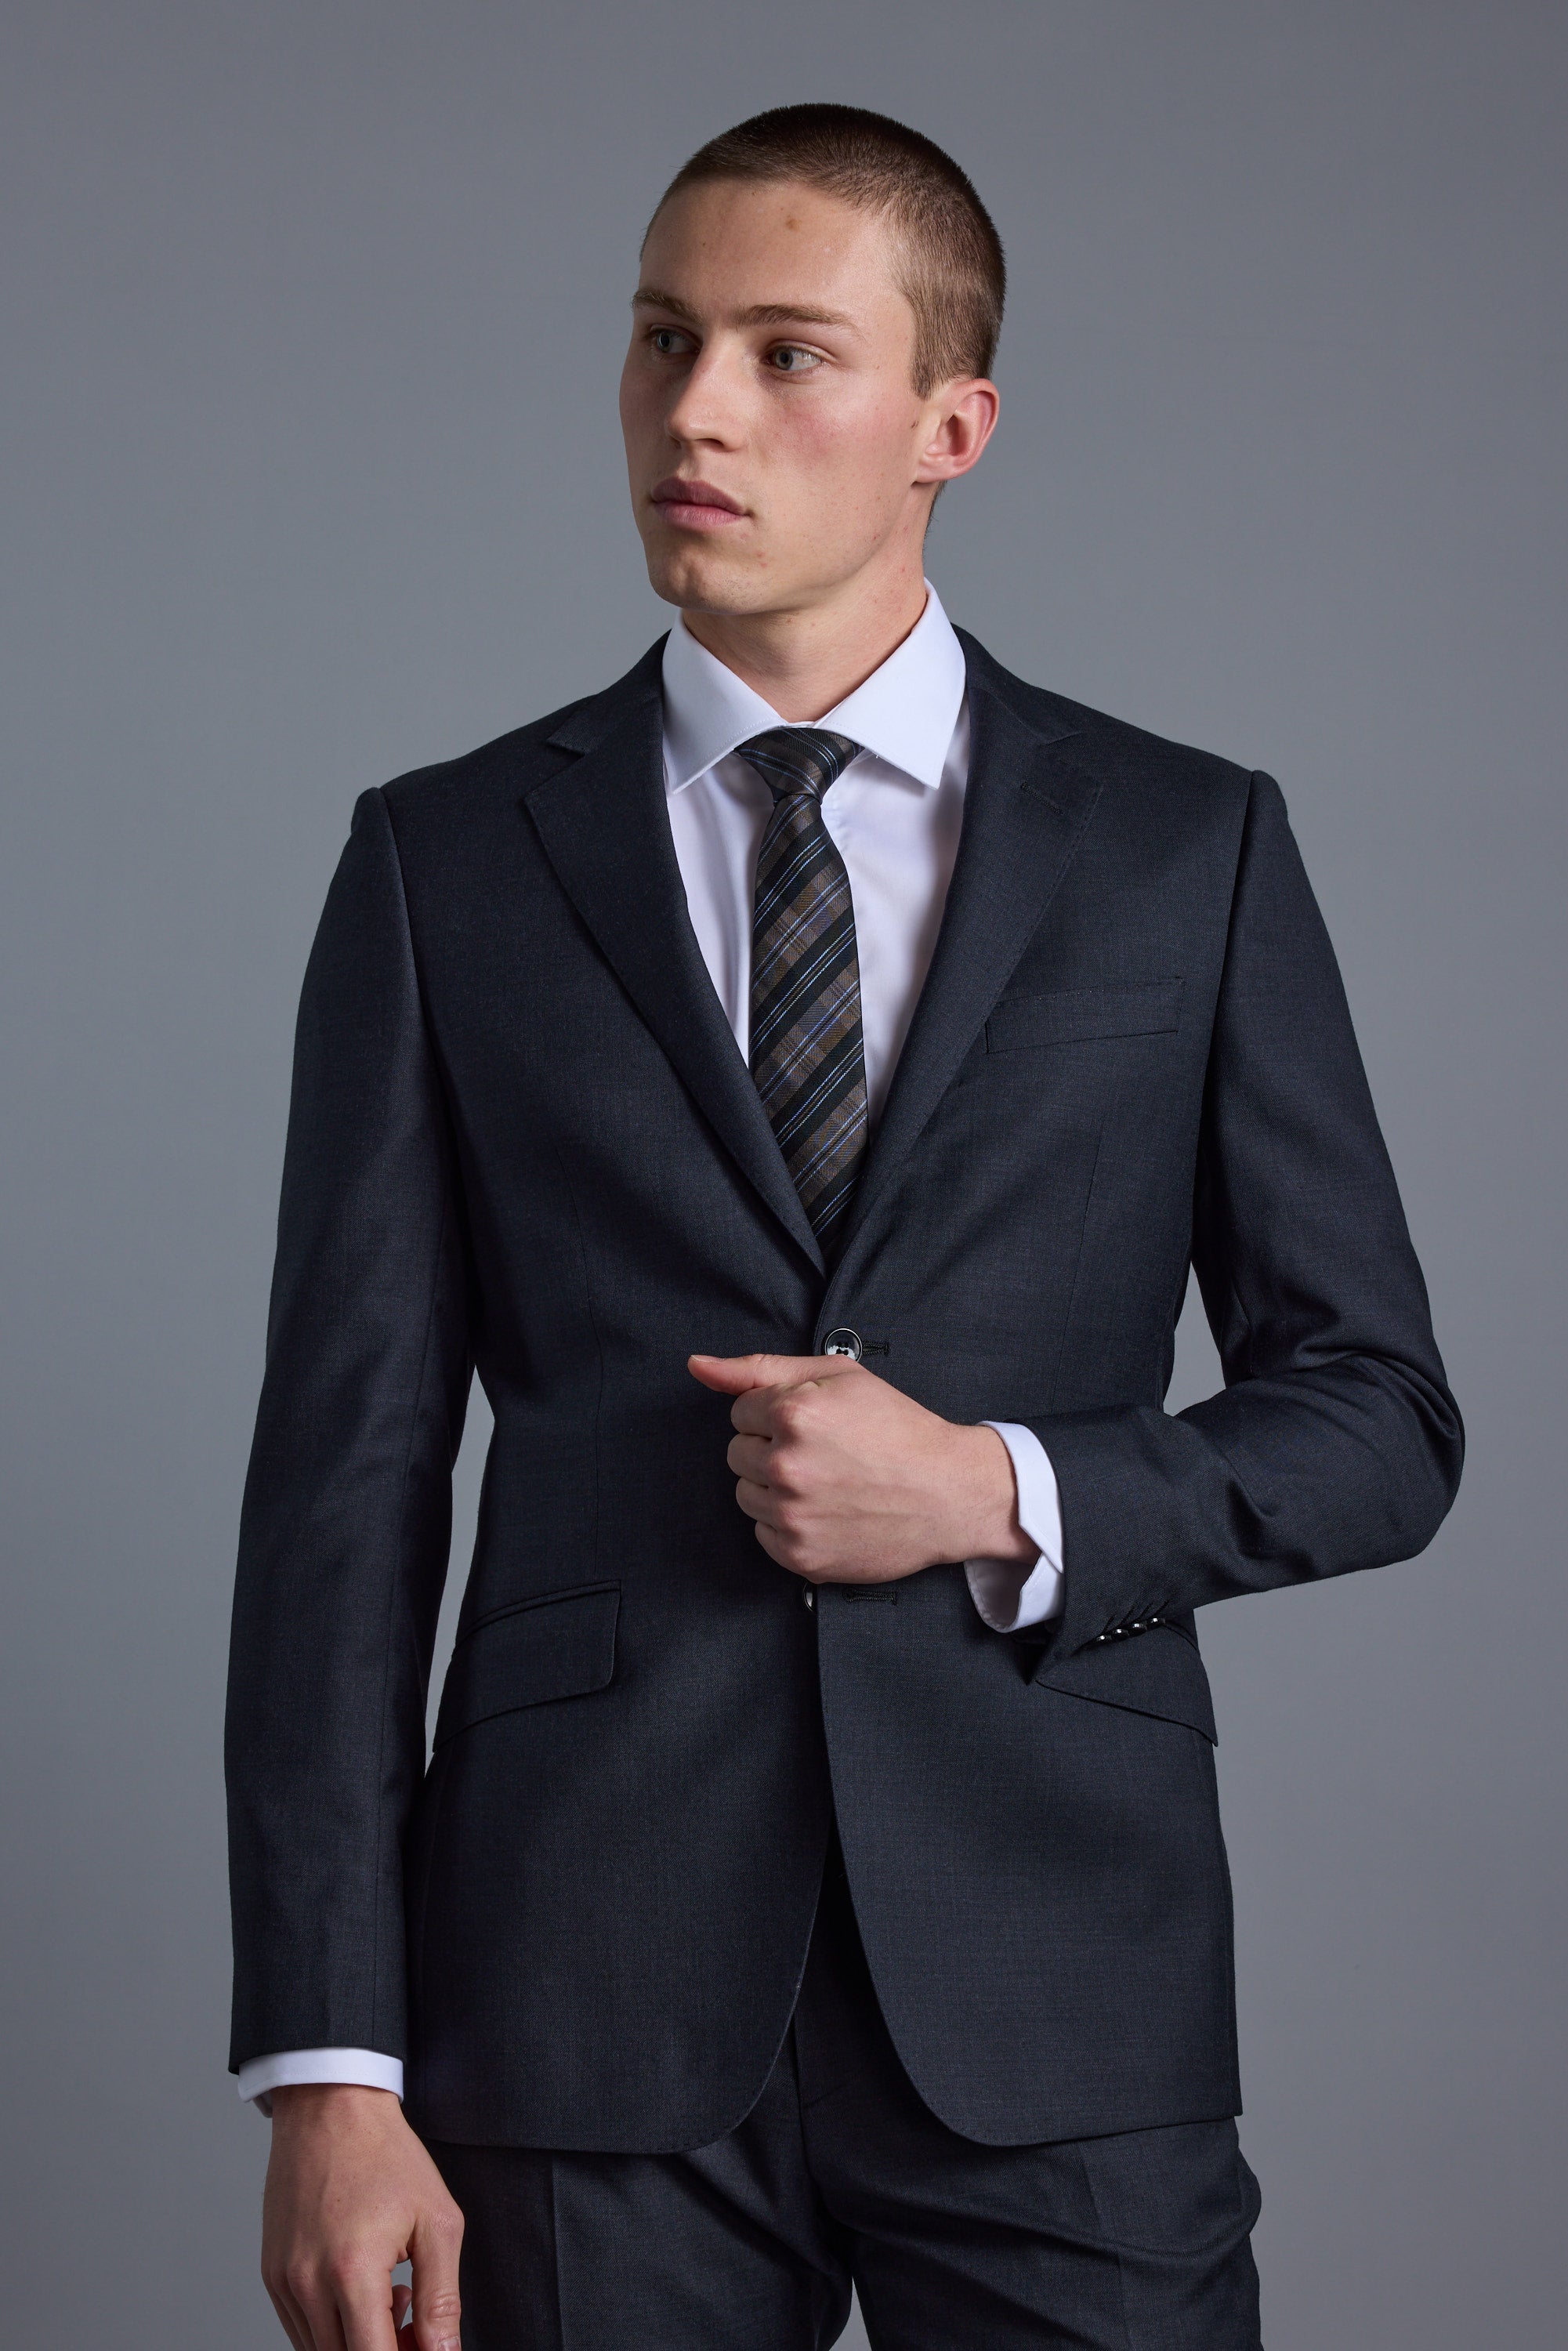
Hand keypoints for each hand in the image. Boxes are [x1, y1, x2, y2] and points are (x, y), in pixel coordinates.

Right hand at [261, 2085, 462, 2350]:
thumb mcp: (437, 2221)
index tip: (424, 2345)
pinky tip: (361, 2288)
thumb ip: (441, 2298)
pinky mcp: (271, 2275)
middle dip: (386, 2349)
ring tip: (391, 2294)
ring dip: (358, 2342)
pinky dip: (333, 2327)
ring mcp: (283, 2281)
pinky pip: (301, 2329)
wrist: (331, 2108)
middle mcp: (308, 2283)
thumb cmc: (387, 2156)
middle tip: (414, 2315)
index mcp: (352, 2271)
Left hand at [688, 1352, 1035, 1584]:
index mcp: (794, 1415)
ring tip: (826, 1481)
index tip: (814, 1424)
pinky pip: (762, 1533)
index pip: (740, 1412)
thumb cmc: (899, 1430)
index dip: (777, 1414)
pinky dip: (787, 1524)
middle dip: (770, 1449)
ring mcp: (792, 1516)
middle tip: (824, 1452)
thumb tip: (698, 1366)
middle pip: (737, 1453)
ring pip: (745, 1494)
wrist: (949, 1493)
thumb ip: (758, 1368)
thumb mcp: (838, 1376)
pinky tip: (826, 1510)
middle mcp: (787, 1467)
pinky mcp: (800, 1555)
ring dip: (774, 1487)